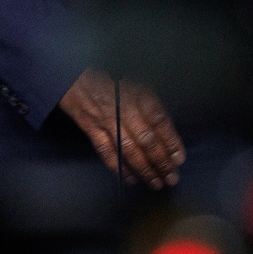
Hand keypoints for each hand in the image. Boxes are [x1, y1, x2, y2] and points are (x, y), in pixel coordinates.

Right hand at [58, 68, 185, 188]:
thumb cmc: (110, 72)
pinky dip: (119, 167)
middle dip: (161, 162)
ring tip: (156, 183)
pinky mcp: (91, 129)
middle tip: (172, 179)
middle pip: (147, 140)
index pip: (159, 121)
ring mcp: (106, 121)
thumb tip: (166, 124)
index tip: (180, 159)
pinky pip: (106, 152)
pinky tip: (130, 179)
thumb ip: (151, 100)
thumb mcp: (136, 77)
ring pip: (128, 150)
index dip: (171, 141)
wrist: (72, 70)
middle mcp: (124, 109)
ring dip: (144, 169)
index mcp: (139, 93)